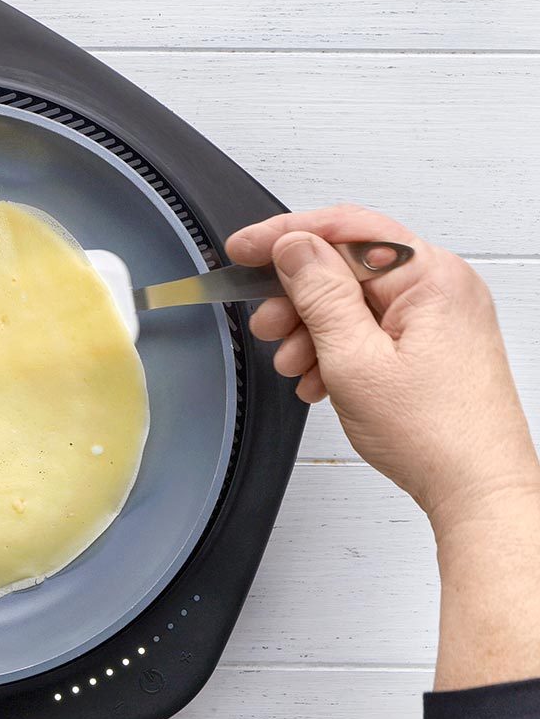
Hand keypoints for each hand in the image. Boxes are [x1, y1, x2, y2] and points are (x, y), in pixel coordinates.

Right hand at [226, 204, 538, 531]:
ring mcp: (437, 318)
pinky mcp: (430, 346)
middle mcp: (439, 288)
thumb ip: (319, 295)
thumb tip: (294, 247)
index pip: (347, 228)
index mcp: (429, 276)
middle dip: (296, 297)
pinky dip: (335, 350)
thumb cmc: (435, 434)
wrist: (475, 490)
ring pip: (353, 302)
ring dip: (311, 330)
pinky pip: (370, 330)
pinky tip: (318, 379)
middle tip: (265, 324)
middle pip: (347, 266)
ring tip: (293, 365)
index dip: (286, 235)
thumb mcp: (354, 358)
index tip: (243, 250)